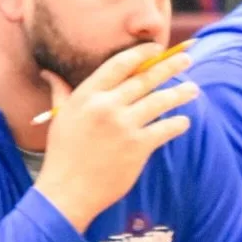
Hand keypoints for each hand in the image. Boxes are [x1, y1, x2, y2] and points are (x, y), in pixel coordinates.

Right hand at [35, 43, 195, 232]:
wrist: (67, 192)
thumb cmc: (62, 154)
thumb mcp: (60, 117)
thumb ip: (61, 92)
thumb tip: (49, 73)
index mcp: (87, 95)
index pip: (120, 64)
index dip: (142, 54)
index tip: (157, 49)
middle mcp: (106, 106)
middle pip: (145, 79)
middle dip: (169, 66)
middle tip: (187, 58)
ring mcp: (123, 126)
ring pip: (160, 101)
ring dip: (180, 93)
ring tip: (193, 89)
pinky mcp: (138, 146)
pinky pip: (165, 128)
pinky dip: (177, 124)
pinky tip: (184, 121)